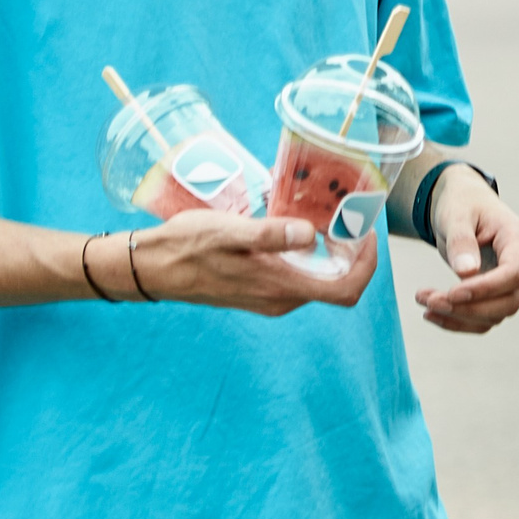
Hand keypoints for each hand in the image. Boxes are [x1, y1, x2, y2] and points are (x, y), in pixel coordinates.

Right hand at [128, 210, 362, 314]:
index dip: (367, 265)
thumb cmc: (188, 247)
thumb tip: (309, 234)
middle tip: (348, 218)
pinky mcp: (258, 291)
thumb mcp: (230, 233)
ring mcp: (269, 298)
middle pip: (337, 284)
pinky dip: (309, 257)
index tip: (367, 234)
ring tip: (326, 219)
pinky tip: (297, 230)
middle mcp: (281, 300)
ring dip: (331, 254)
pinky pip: (297, 278)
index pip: (345, 290)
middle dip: (352, 254)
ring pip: (317, 281)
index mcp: (280, 288)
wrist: (152, 267)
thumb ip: (271, 235)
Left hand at [413, 166, 518, 333]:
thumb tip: (466, 273)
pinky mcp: (499, 295)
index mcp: (518, 238)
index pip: (514, 272)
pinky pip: (484, 319)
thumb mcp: (457, 215)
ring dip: (459, 317)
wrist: (464, 206)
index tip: (452, 294)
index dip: (486, 288)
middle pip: (509, 300)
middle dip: (469, 308)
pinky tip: (432, 314)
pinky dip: (458, 322)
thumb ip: (462, 241)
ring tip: (425, 302)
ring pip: (496, 315)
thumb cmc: (463, 204)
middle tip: (430, 301)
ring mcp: (514, 282)